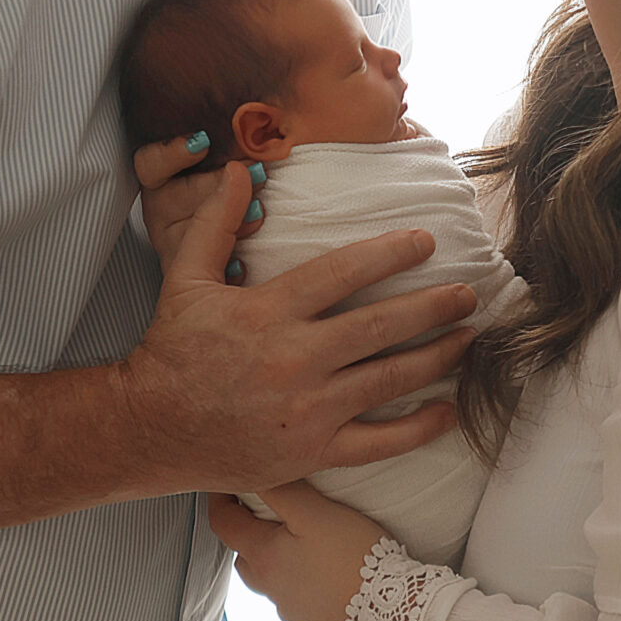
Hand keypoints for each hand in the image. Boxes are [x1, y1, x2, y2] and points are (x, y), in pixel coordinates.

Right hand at [113, 160, 475, 495]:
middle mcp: (294, 359)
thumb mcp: (185, 278)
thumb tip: (243, 168)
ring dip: (437, 357)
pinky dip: (417, 428)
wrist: (149, 428)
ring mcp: (307, 410)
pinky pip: (377, 442)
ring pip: (388, 380)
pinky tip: (448, 410)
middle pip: (380, 326)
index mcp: (268, 312)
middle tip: (469, 292)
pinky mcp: (311, 451)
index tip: (426, 240)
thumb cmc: (171, 350)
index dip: (389, 254)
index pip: (342, 273)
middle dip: (433, 307)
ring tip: (470, 338)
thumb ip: (216, 222)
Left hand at [208, 481, 390, 620]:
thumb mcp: (316, 512)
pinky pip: (296, 598)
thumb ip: (282, 491)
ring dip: (274, 560)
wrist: (392, 612)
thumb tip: (256, 475)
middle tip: (265, 511)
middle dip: (247, 531)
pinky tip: (325, 572)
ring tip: (299, 542)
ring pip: (269, 579)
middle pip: (243, 554)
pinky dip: (301, 582)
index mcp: (263, 556)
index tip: (227, 484)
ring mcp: (291, 610)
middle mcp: (269, 587)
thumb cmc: (354, 558)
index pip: (223, 524)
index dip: (220, 499)